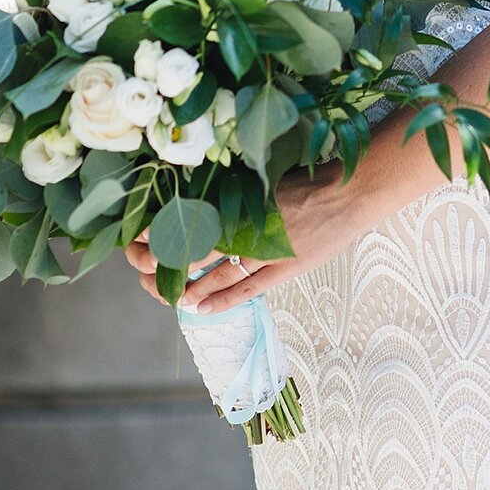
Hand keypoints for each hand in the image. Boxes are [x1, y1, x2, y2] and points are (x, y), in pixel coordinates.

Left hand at [123, 158, 356, 315]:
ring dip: (190, 285)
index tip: (139, 235)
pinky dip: (221, 300)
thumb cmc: (310, 180)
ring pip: (216, 274)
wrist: (350, 193)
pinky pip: (245, 289)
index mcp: (241, 201)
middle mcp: (248, 228)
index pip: (189, 220)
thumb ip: (235, 193)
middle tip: (144, 268)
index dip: (163, 230)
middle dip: (167, 260)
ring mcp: (265, 252)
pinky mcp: (283, 268)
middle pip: (197, 249)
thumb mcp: (264, 180)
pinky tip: (201, 309)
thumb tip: (202, 199)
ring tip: (171, 293)